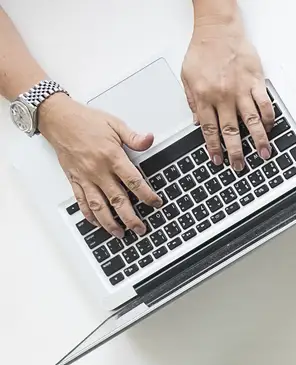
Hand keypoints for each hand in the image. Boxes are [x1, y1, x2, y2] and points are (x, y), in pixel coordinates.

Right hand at [38, 94, 159, 237]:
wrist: (57, 118)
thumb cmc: (85, 121)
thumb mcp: (114, 124)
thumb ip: (133, 137)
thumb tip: (149, 139)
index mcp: (112, 157)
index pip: (134, 181)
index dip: (147, 195)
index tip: (156, 203)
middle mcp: (98, 170)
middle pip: (118, 199)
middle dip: (131, 217)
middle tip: (141, 229)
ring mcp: (85, 177)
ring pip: (98, 206)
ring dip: (109, 222)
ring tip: (120, 233)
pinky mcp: (74, 179)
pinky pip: (81, 201)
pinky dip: (89, 214)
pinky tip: (96, 223)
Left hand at [182, 9, 272, 171]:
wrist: (218, 30)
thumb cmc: (203, 50)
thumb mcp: (186, 76)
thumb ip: (191, 100)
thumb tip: (197, 122)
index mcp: (203, 96)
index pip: (209, 129)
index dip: (214, 148)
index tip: (218, 160)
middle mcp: (223, 96)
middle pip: (230, 132)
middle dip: (236, 152)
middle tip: (240, 166)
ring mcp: (241, 90)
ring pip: (251, 122)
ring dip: (259, 141)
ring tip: (264, 154)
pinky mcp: (256, 82)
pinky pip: (265, 105)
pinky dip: (269, 119)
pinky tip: (270, 128)